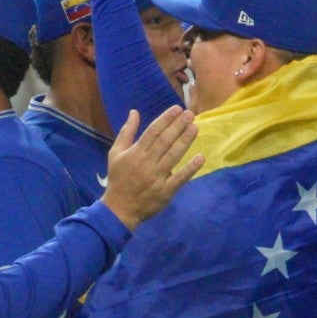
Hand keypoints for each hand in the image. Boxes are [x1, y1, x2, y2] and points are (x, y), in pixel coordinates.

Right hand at [101, 106, 202, 229]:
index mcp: (135, 152)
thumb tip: (134, 112)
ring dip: (185, 141)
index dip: (166, 119)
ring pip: (173, 156)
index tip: (177, 109)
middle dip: (178, 126)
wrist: (119, 208)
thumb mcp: (115, 153)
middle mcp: (147, 163)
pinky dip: (190, 168)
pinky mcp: (166, 191)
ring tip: (195, 128)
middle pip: (165, 141)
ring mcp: (157, 177)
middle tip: (190, 114)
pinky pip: (180, 178)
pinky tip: (200, 157)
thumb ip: (126, 132)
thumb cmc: (118, 178)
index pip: (153, 132)